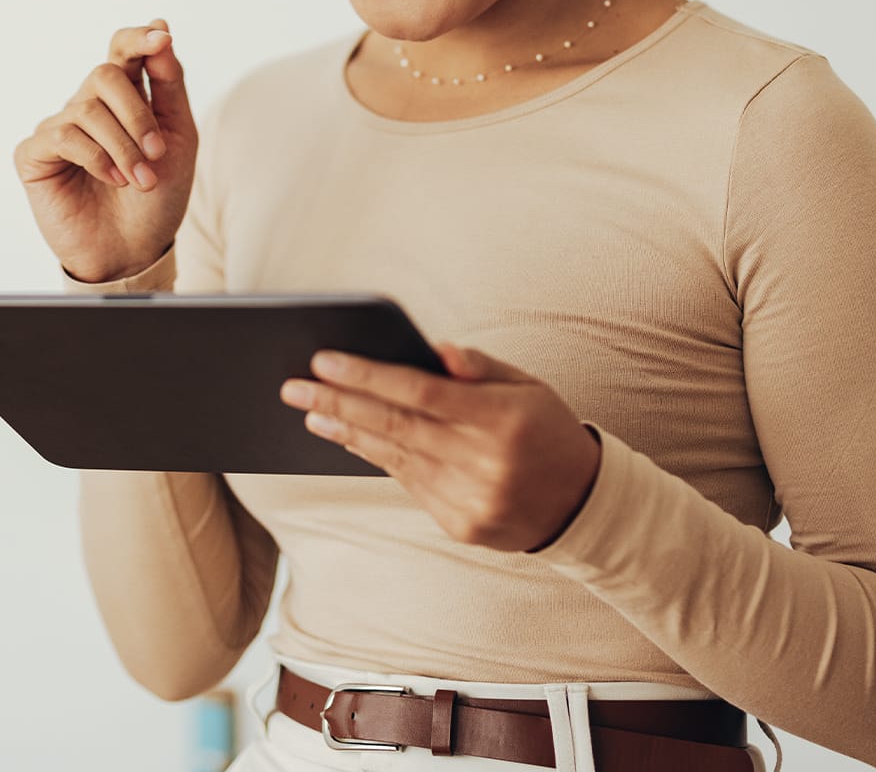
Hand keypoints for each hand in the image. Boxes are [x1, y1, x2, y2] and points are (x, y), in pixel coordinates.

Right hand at [13, 18, 197, 283]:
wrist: (134, 249)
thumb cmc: (157, 195)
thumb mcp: (178, 137)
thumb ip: (170, 85)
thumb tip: (162, 31)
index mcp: (124, 96)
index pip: (123, 48)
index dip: (139, 38)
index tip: (163, 37)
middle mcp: (88, 105)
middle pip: (105, 74)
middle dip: (137, 114)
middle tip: (157, 153)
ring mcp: (59, 128)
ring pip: (88, 109)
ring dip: (124, 147)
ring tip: (141, 180)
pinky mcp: (34, 154)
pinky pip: (63, 136)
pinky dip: (97, 158)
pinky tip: (113, 180)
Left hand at [278, 343, 602, 553]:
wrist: (582, 504)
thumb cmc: (547, 429)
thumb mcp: (527, 385)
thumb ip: (478, 366)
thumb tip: (433, 350)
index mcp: (501, 419)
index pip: (419, 392)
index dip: (367, 375)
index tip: (324, 360)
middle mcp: (483, 462)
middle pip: (394, 426)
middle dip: (337, 403)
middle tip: (294, 387)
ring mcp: (470, 499)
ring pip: (393, 458)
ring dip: (346, 432)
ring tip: (311, 412)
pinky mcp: (460, 526)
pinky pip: (408, 484)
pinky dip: (377, 458)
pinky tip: (350, 439)